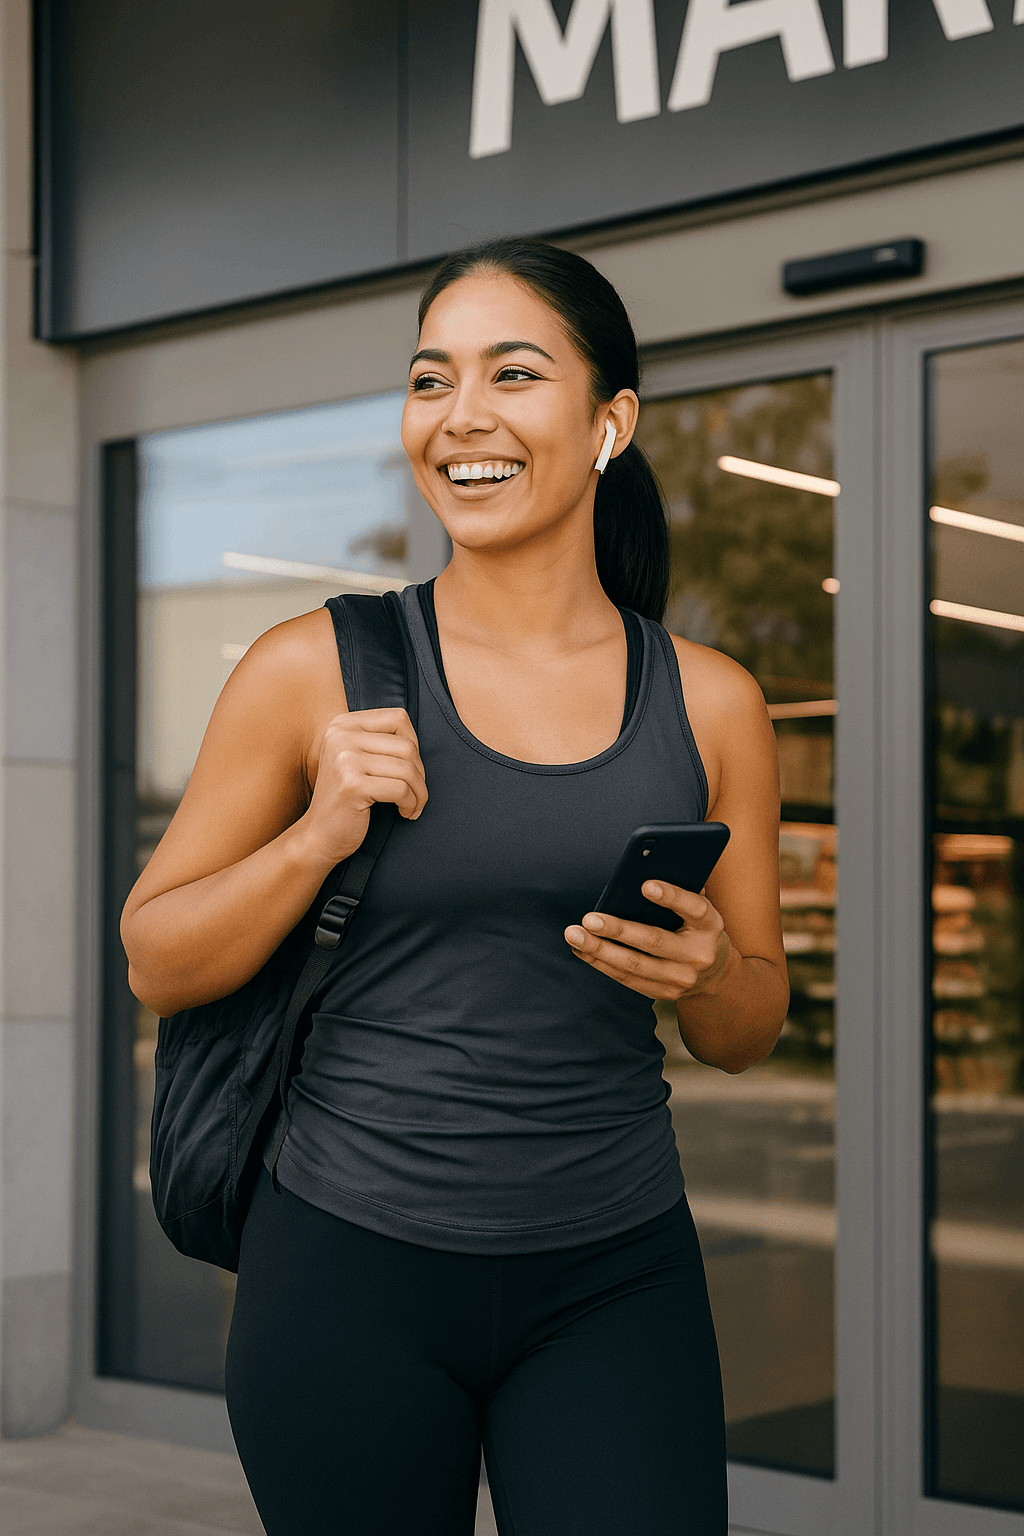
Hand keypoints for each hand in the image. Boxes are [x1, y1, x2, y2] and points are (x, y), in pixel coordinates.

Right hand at [299, 707, 427, 866]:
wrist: (318, 836)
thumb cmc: (346, 798)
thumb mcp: (355, 758)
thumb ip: (378, 740)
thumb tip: (417, 738)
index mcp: (342, 724)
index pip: (398, 718)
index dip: (413, 743)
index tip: (409, 768)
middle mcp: (340, 736)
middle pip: (407, 745)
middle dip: (420, 774)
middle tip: (414, 793)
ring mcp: (345, 759)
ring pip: (408, 769)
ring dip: (419, 792)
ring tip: (412, 805)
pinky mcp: (353, 785)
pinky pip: (401, 790)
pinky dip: (411, 804)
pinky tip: (405, 813)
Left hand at [564, 881, 730, 1000]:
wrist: (715, 974)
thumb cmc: (696, 928)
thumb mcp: (698, 909)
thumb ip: (678, 892)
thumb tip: (640, 870)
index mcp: (710, 925)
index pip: (694, 908)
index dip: (671, 896)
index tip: (645, 885)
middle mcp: (698, 954)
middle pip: (654, 941)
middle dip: (618, 930)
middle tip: (589, 919)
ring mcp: (681, 978)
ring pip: (635, 965)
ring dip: (600, 950)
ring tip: (575, 935)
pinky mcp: (664, 993)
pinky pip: (628, 979)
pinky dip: (602, 964)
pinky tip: (582, 950)